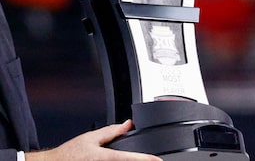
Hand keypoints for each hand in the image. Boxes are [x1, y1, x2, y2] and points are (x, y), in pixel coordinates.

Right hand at [26, 120, 161, 160]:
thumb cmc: (69, 154)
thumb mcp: (90, 138)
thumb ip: (111, 131)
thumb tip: (128, 124)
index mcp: (104, 157)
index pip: (130, 158)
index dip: (146, 159)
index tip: (158, 160)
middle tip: (150, 159)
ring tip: (138, 159)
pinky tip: (124, 160)